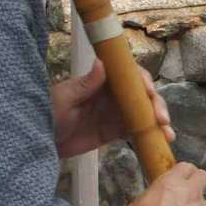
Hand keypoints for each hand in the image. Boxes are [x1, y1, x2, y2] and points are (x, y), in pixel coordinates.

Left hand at [52, 59, 174, 159]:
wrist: (38, 139)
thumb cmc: (47, 112)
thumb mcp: (64, 97)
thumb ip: (85, 84)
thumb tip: (102, 63)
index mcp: (102, 81)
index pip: (128, 76)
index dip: (142, 82)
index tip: (148, 93)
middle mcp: (112, 95)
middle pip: (141, 96)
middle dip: (155, 105)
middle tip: (161, 119)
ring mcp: (114, 114)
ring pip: (142, 114)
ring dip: (157, 122)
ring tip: (167, 135)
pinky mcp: (112, 132)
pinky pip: (134, 132)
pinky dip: (148, 136)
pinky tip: (159, 143)